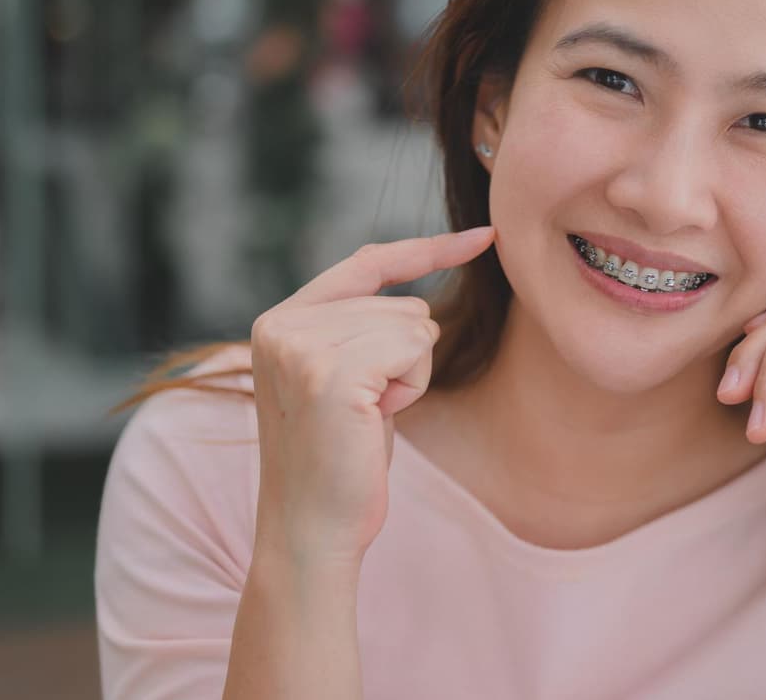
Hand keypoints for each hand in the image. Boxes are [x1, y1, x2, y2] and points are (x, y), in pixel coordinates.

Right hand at [248, 225, 495, 567]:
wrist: (312, 530)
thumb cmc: (340, 462)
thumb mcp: (344, 381)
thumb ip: (358, 331)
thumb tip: (419, 299)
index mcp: (279, 320)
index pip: (367, 264)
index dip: (428, 249)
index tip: (486, 235)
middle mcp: (281, 324)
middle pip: (403, 302)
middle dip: (404, 358)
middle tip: (365, 411)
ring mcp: (302, 346)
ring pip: (413, 324)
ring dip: (409, 375)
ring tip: (366, 418)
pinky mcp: (330, 372)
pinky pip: (414, 347)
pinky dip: (411, 385)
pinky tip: (375, 420)